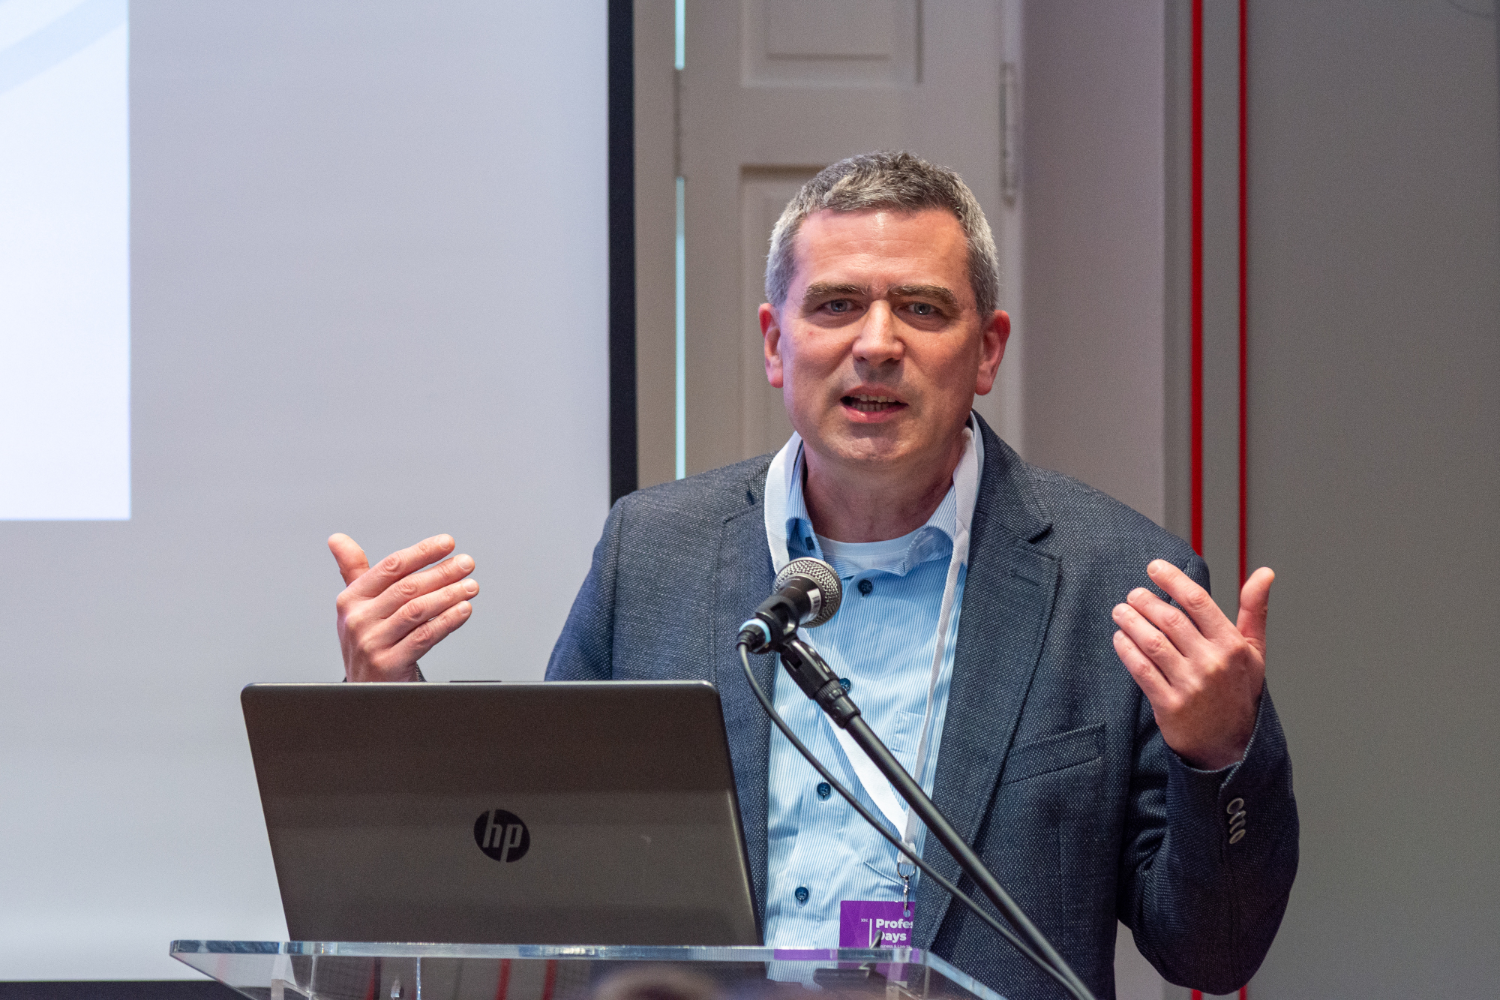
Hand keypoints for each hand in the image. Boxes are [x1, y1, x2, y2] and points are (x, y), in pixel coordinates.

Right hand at [328, 532, 478, 681]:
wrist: (363, 692)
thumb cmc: (367, 642)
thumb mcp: (355, 607)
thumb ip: (353, 571)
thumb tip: (337, 539)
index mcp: (350, 600)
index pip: (391, 567)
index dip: (422, 552)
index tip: (447, 543)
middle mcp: (358, 620)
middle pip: (408, 587)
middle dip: (442, 572)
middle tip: (467, 563)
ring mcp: (372, 643)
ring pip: (417, 610)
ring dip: (449, 595)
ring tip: (471, 586)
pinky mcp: (388, 664)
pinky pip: (424, 637)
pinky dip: (447, 621)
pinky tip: (463, 610)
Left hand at [1111, 560, 1273, 769]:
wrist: (1232, 747)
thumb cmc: (1240, 693)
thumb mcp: (1254, 651)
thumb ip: (1253, 610)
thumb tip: (1265, 573)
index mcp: (1232, 646)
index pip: (1198, 602)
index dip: (1173, 580)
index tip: (1154, 568)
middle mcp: (1211, 663)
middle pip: (1170, 620)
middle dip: (1145, 601)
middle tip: (1133, 594)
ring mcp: (1190, 685)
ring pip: (1152, 642)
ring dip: (1131, 622)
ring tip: (1121, 611)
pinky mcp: (1169, 705)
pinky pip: (1141, 670)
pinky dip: (1126, 650)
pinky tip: (1120, 638)